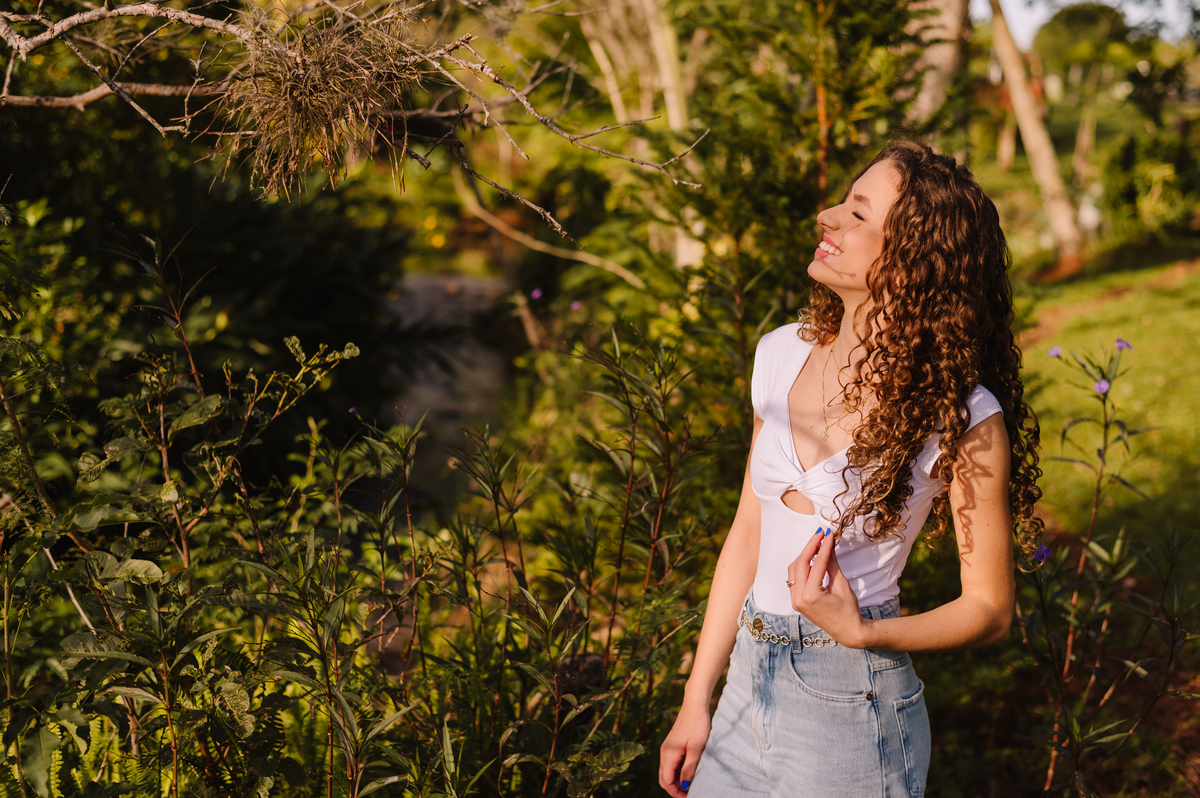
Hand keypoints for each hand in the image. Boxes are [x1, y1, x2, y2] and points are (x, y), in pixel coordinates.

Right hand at [658, 700, 710, 795]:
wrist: (695, 705)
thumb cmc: (697, 725)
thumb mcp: (696, 748)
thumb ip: (689, 768)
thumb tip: (685, 785)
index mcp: (668, 754)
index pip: (666, 781)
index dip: (676, 793)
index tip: (689, 797)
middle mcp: (664, 752)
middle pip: (664, 778)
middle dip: (674, 789)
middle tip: (689, 794)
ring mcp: (667, 748)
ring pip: (667, 772)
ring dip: (676, 781)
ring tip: (691, 786)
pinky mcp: (672, 745)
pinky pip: (671, 764)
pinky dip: (677, 772)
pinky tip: (689, 773)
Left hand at [787, 528, 868, 647]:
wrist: (848, 631)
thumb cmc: (848, 610)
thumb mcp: (841, 585)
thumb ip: (832, 563)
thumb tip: (829, 544)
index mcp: (811, 595)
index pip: (816, 564)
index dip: (823, 547)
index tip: (828, 534)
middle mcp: (798, 598)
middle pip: (800, 564)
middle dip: (810, 547)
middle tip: (821, 534)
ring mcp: (795, 601)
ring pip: (794, 570)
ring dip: (804, 556)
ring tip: (817, 544)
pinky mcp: (796, 601)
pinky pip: (795, 579)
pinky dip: (802, 567)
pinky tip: (812, 558)